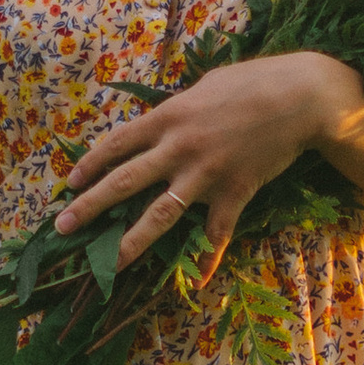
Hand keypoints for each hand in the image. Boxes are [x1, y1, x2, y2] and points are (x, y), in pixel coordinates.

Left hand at [53, 51, 363, 272]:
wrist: (300, 97)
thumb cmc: (253, 81)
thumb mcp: (204, 86)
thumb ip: (178, 109)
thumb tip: (160, 121)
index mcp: (168, 117)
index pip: (117, 144)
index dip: (90, 165)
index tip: (69, 184)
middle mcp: (179, 148)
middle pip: (125, 181)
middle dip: (90, 206)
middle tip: (63, 227)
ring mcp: (206, 174)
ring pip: (160, 214)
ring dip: (131, 242)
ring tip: (107, 263)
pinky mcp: (235, 192)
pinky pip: (216, 233)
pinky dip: (207, 260)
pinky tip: (196, 282)